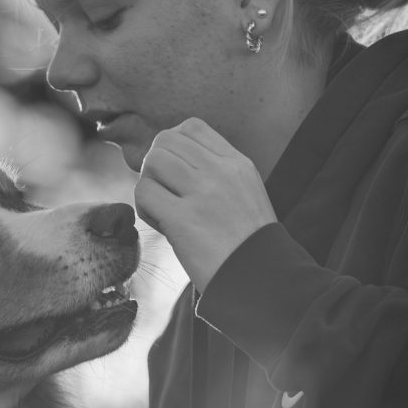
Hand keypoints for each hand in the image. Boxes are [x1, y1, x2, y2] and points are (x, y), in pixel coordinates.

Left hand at [134, 118, 276, 292]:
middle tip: (166, 192)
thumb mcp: (246, 192)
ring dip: (149, 184)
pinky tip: (163, 224)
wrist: (263, 279)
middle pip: (165, 140)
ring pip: (153, 161)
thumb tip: (174, 163)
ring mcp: (202, 193)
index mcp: (237, 163)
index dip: (174, 147)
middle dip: (156, 165)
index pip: (191, 128)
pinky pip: (144, 193)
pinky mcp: (183, 219)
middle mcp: (220, 171)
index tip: (177, 173)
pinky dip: (145, 208)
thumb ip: (216, 172)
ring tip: (163, 208)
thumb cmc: (249, 243)